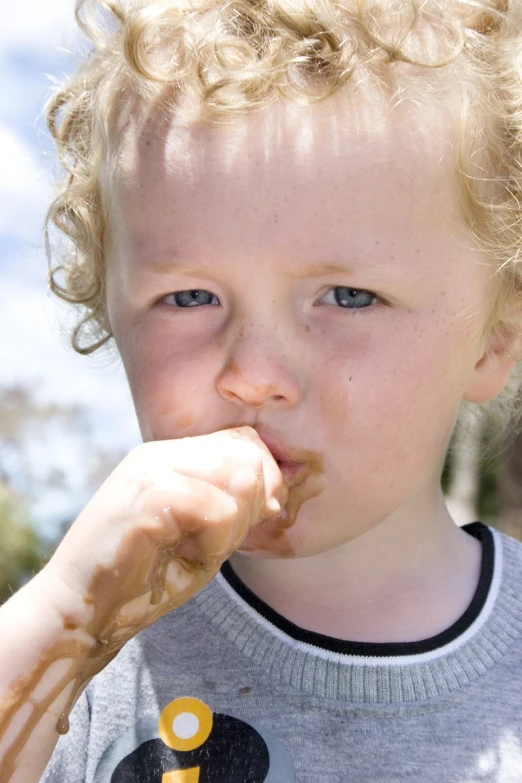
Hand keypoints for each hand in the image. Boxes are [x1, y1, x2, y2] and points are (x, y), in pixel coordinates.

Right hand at [44, 427, 284, 666]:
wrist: (85, 613)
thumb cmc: (145, 578)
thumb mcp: (201, 536)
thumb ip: (234, 508)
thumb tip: (276, 496)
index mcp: (171, 457)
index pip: (243, 440)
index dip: (265, 478)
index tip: (257, 518)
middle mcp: (160, 454)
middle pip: (246, 456)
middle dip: (252, 506)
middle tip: (222, 542)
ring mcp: (150, 471)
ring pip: (237, 479)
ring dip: (233, 527)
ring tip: (200, 549)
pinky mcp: (146, 496)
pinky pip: (218, 509)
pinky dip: (216, 542)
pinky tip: (186, 557)